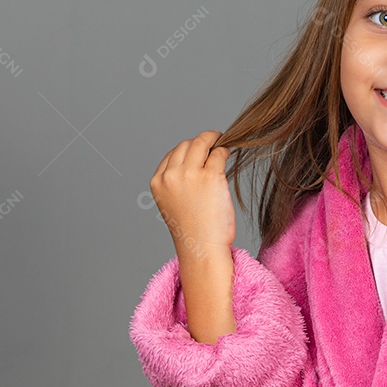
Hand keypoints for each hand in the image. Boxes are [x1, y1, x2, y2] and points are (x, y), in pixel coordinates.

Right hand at [149, 130, 235, 260]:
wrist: (202, 248)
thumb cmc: (192, 230)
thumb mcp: (173, 202)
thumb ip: (177, 182)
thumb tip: (197, 160)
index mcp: (158, 182)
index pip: (172, 154)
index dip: (188, 149)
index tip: (199, 150)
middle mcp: (171, 176)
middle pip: (186, 144)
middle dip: (200, 141)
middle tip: (213, 140)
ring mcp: (190, 174)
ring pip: (201, 143)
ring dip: (213, 139)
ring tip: (222, 142)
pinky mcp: (211, 176)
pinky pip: (219, 153)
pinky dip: (224, 151)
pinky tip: (228, 155)